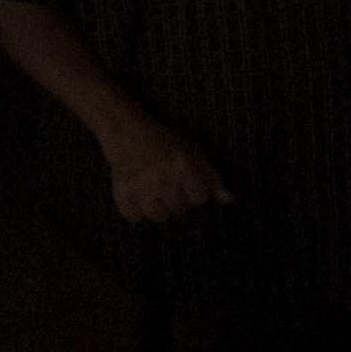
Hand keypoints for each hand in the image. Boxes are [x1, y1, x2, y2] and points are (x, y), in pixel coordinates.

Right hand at [96, 117, 233, 225]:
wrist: (127, 133)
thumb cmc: (165, 143)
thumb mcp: (193, 152)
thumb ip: (211, 176)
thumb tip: (228, 200)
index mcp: (183, 166)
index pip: (200, 198)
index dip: (195, 191)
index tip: (187, 183)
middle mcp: (163, 179)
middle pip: (180, 209)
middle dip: (178, 199)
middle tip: (169, 185)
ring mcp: (141, 188)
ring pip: (159, 217)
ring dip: (160, 208)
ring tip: (156, 192)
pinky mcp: (122, 194)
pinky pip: (135, 217)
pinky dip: (137, 211)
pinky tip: (139, 196)